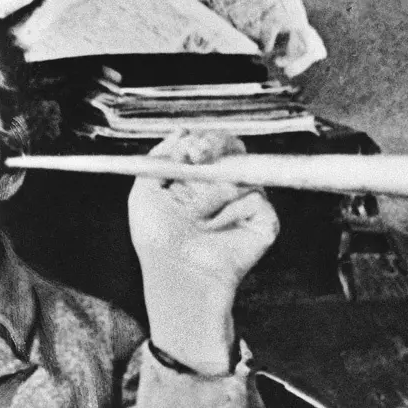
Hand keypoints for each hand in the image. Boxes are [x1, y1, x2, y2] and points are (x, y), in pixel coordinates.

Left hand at [129, 131, 278, 374]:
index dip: (203, 140)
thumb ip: (159, 158)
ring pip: (243, 173)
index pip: (210, 144)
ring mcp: (245, 203)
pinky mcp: (264, 221)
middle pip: (234, 148)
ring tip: (198, 215)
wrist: (178, 274)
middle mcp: (223, 187)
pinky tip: (217, 228)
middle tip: (200, 156)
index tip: (190, 148)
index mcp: (197, 179)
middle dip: (216, 146)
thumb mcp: (143, 194)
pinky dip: (233, 211)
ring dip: (215, 190)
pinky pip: (256, 200)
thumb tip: (180, 133)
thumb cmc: (158, 242)